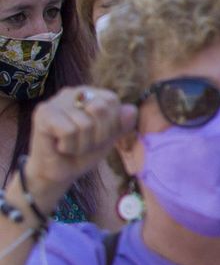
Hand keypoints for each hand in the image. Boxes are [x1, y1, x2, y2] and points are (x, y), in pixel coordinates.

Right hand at [20, 88, 136, 208]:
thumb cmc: (84, 152)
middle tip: (83, 143)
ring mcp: (56, 101)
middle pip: (100, 109)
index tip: (97, 136)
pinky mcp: (43, 113)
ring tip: (70, 146)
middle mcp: (73, 92)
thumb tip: (131, 109)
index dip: (110, 125)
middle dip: (97, 135)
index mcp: (91, 93)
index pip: (112, 101)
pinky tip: (59, 147)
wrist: (59, 172)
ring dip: (82, 144)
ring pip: (85, 124)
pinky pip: (69, 131)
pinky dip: (69, 146)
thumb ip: (123, 123)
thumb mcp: (109, 137)